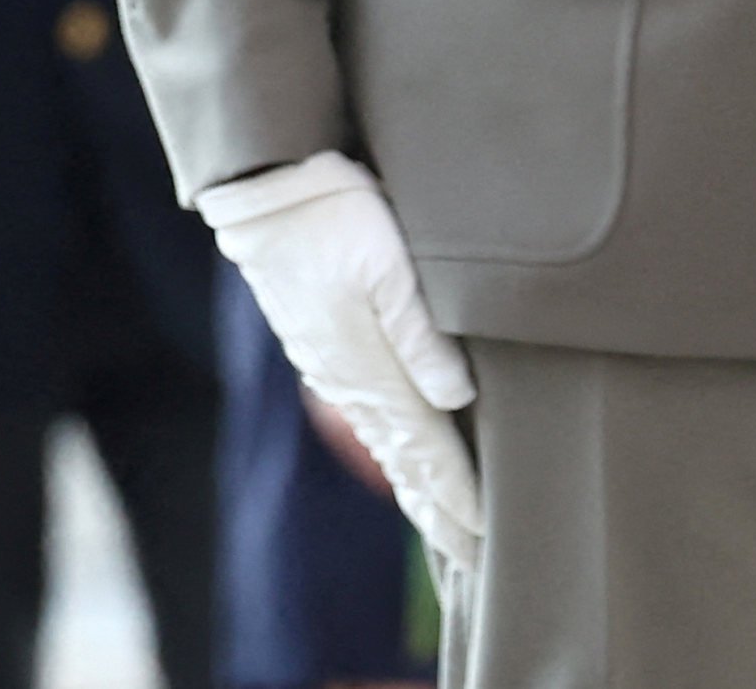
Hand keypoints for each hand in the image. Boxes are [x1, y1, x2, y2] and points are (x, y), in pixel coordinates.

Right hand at [207, 156, 481, 584]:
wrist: (263, 189)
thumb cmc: (333, 215)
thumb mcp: (387, 263)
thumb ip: (422, 334)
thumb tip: (454, 398)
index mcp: (373, 369)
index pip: (428, 453)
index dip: (462, 501)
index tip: (492, 546)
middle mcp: (353, 383)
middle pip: (407, 467)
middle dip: (443, 517)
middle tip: (479, 567)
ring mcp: (335, 369)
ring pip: (387, 448)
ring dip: (419, 494)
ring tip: (448, 532)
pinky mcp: (325, 349)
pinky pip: (370, 420)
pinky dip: (396, 456)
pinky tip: (403, 460)